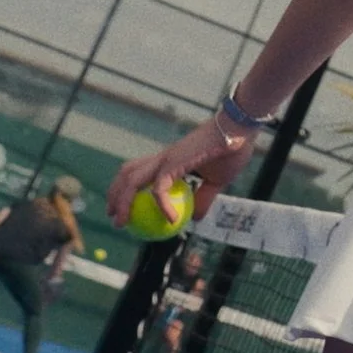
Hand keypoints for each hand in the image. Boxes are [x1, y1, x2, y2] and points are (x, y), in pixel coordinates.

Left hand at [108, 121, 250, 227]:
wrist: (239, 131)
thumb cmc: (232, 151)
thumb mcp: (217, 182)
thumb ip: (204, 198)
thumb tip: (194, 219)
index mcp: (170, 159)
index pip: (140, 171)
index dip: (127, 188)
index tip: (126, 209)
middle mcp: (162, 157)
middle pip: (127, 173)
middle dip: (114, 194)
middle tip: (113, 217)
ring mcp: (165, 159)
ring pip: (131, 179)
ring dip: (121, 200)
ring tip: (121, 221)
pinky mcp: (173, 163)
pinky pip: (159, 189)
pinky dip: (161, 205)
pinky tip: (170, 220)